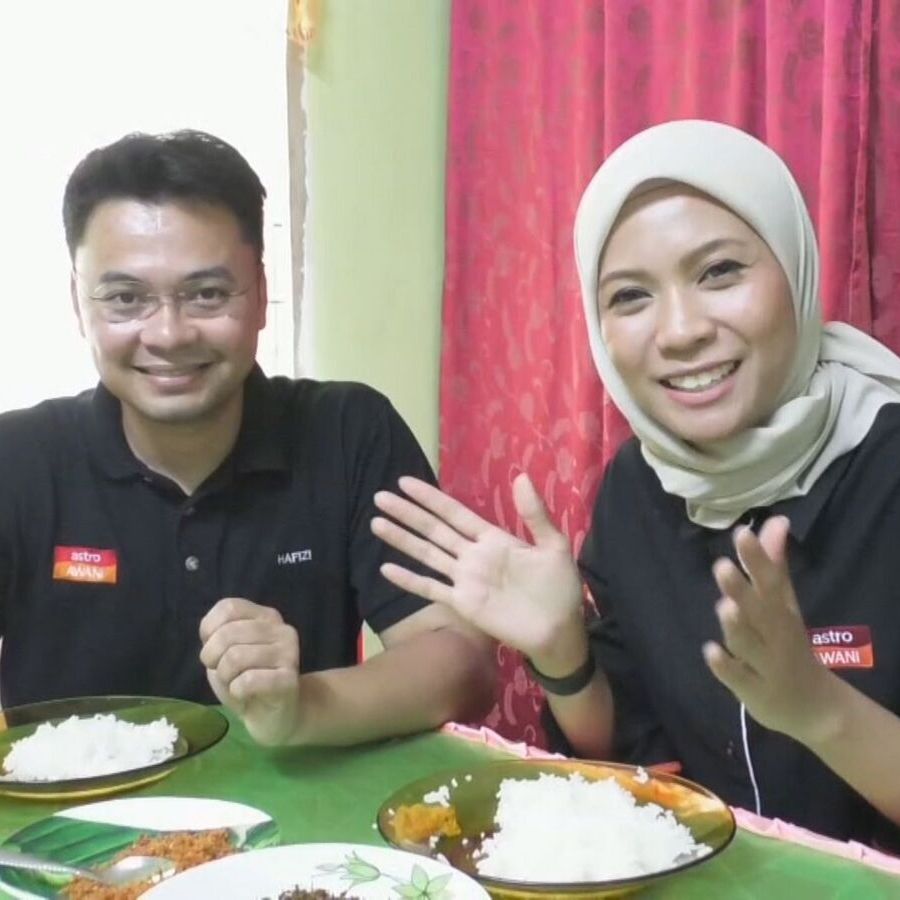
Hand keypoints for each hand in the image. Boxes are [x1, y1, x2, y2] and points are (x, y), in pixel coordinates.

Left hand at [199, 597, 301, 745]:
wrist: (276, 717)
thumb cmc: (246, 682)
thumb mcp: (225, 653)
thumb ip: (219, 635)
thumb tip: (210, 634)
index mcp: (266, 616)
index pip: (229, 607)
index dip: (209, 629)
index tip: (214, 650)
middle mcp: (281, 629)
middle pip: (228, 633)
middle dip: (212, 658)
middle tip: (222, 673)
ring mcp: (288, 653)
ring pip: (235, 657)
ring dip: (225, 677)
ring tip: (236, 685)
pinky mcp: (288, 679)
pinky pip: (248, 680)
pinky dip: (236, 690)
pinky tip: (246, 695)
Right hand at [371, 474, 586, 670]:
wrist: (560, 631)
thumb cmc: (560, 588)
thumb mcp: (553, 545)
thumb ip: (535, 514)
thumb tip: (521, 476)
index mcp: (493, 539)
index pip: (455, 513)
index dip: (430, 498)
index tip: (406, 482)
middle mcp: (473, 556)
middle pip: (434, 529)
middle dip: (408, 513)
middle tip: (380, 496)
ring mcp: (465, 580)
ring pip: (427, 554)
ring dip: (402, 540)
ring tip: (376, 523)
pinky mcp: (463, 604)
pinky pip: (431, 589)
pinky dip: (409, 580)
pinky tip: (387, 569)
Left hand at [703, 516, 836, 743]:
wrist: (815, 708)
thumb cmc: (788, 645)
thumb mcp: (784, 605)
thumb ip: (773, 565)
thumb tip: (775, 521)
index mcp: (782, 611)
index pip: (770, 581)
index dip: (756, 558)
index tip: (742, 533)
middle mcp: (776, 636)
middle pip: (760, 612)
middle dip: (742, 590)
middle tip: (722, 566)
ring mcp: (766, 665)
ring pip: (749, 645)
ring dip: (737, 627)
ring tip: (724, 606)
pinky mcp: (755, 692)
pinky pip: (739, 679)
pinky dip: (726, 667)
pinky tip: (710, 651)